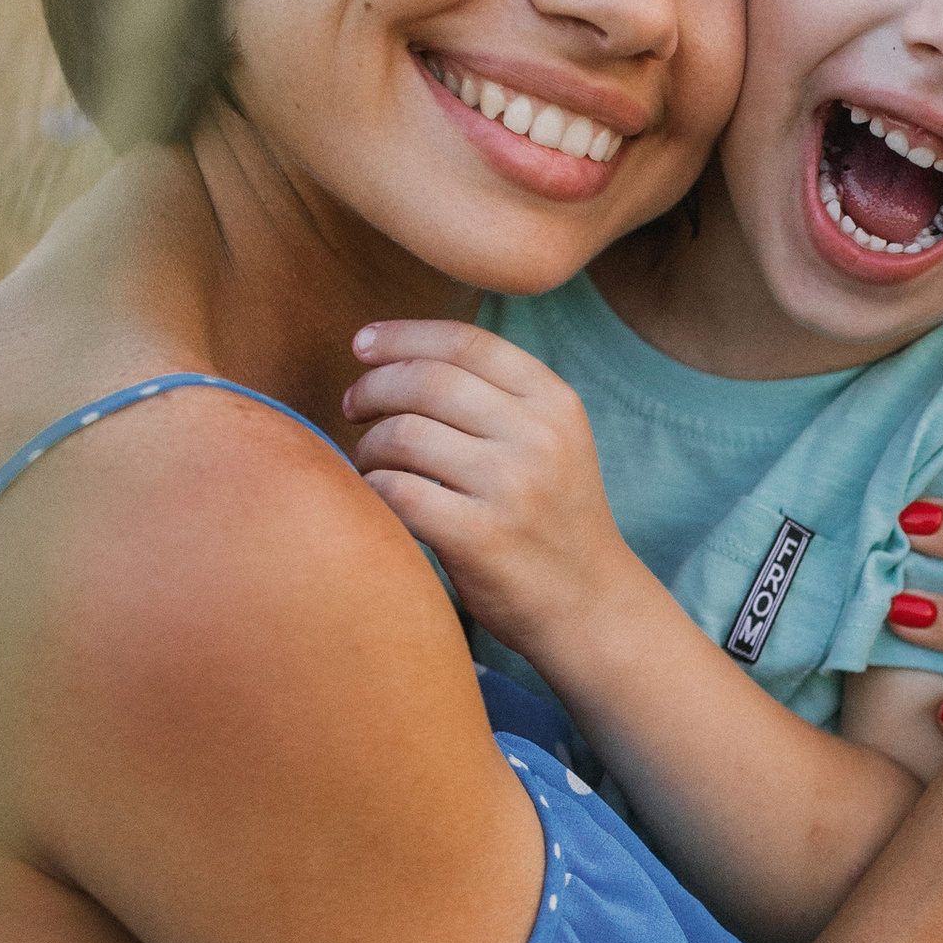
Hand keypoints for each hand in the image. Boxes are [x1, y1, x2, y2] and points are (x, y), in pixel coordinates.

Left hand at [343, 320, 627, 653]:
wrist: (591, 607)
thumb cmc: (551, 520)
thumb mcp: (552, 442)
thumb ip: (498, 398)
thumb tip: (400, 354)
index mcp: (556, 402)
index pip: (465, 342)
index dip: (402, 335)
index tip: (361, 344)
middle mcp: (539, 436)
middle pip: (426, 380)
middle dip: (373, 387)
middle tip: (351, 406)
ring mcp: (513, 486)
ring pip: (403, 434)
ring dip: (368, 446)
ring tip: (370, 464)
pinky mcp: (482, 537)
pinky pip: (395, 491)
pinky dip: (371, 491)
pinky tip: (375, 500)